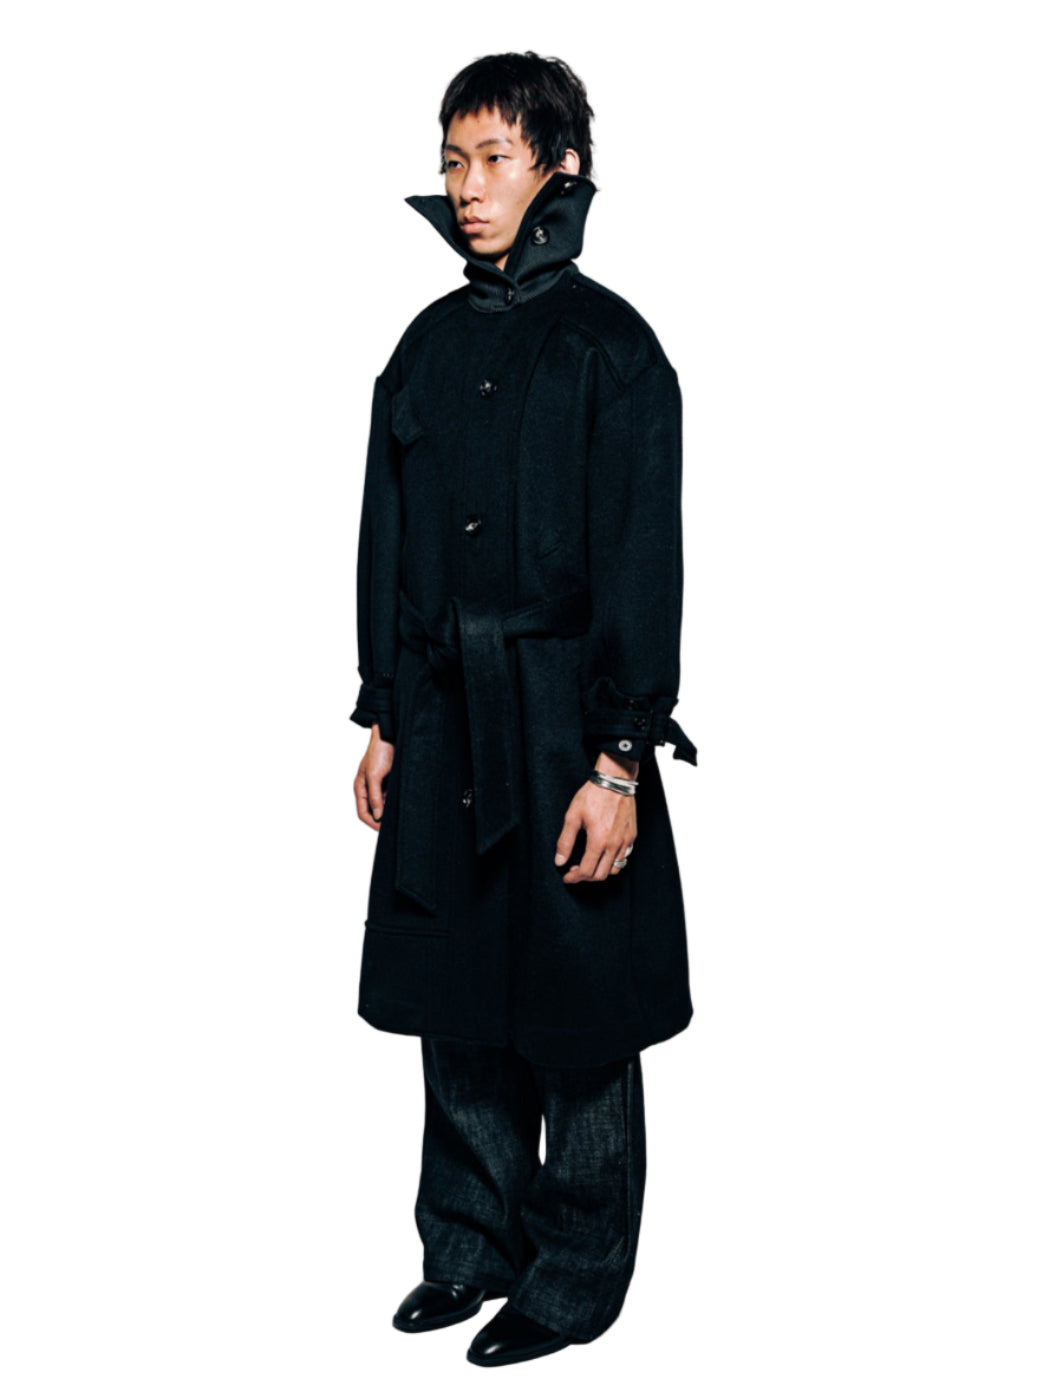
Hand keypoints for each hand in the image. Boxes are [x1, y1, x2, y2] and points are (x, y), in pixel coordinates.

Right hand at [354, 725, 394, 830]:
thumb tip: (377, 816)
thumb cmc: (379, 751)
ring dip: (390, 811)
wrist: (391, 735)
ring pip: (384, 805)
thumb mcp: (375, 775)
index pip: (363, 813)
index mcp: (360, 788)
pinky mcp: (390, 781)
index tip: (384, 829)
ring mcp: (380, 785)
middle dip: (382, 819)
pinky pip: (392, 797)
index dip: (372, 823)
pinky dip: (396, 802)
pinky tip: (404, 805)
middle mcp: (369, 788)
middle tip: (395, 826)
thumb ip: (375, 796)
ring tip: (401, 816)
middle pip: (373, 811)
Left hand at [554, 762, 637, 883]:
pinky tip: (603, 854)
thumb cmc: (592, 796)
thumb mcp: (572, 816)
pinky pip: (624, 858)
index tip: (567, 876)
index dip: (574, 877)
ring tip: (589, 863)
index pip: (587, 871)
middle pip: (601, 875)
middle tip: (575, 870)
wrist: (614, 781)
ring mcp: (625, 841)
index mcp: (598, 841)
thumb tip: (559, 861)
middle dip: (586, 877)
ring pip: (615, 869)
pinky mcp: (631, 836)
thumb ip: (565, 841)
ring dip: (600, 871)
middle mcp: (614, 845)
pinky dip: (613, 862)